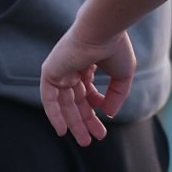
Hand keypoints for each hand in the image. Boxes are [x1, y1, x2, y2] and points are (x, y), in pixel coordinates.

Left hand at [41, 25, 135, 145]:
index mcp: (87, 64)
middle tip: (92, 140)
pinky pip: (49, 99)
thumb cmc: (115, 47)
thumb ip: (116, 95)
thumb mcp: (123, 75)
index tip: (107, 120)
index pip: (88, 92)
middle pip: (76, 101)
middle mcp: (71, 67)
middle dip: (85, 121)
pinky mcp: (50, 71)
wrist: (101, 30)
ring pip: (64, 103)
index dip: (97, 108)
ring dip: (74, 123)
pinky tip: (62, 131)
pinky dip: (54, 115)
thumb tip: (109, 114)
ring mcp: (60, 70)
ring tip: (84, 141)